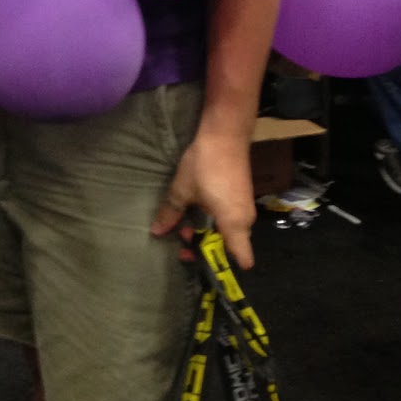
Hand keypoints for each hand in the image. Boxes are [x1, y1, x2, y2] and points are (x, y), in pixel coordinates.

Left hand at [150, 128, 255, 269]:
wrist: (225, 134)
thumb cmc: (205, 166)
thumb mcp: (183, 190)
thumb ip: (171, 213)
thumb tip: (157, 232)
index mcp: (234, 224)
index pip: (241, 259)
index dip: (222, 266)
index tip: (199, 262)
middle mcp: (244, 220)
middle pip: (229, 246)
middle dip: (204, 246)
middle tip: (180, 239)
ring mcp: (244, 207)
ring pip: (226, 230)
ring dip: (206, 230)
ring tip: (182, 223)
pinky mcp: (240, 195)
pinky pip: (228, 217)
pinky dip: (212, 218)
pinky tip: (194, 209)